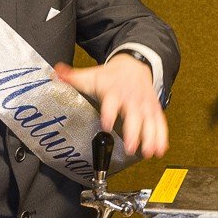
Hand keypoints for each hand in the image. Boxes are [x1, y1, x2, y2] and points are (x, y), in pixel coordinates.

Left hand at [52, 53, 168, 158]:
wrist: (133, 65)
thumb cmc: (109, 76)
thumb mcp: (91, 75)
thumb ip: (72, 78)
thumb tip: (55, 73)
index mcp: (114, 91)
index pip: (111, 102)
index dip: (109, 113)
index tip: (107, 124)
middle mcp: (131, 98)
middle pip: (133, 115)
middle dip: (134, 132)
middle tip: (131, 147)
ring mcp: (144, 105)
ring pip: (149, 121)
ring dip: (150, 137)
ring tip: (148, 152)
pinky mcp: (153, 109)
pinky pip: (159, 123)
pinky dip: (161, 137)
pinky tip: (160, 150)